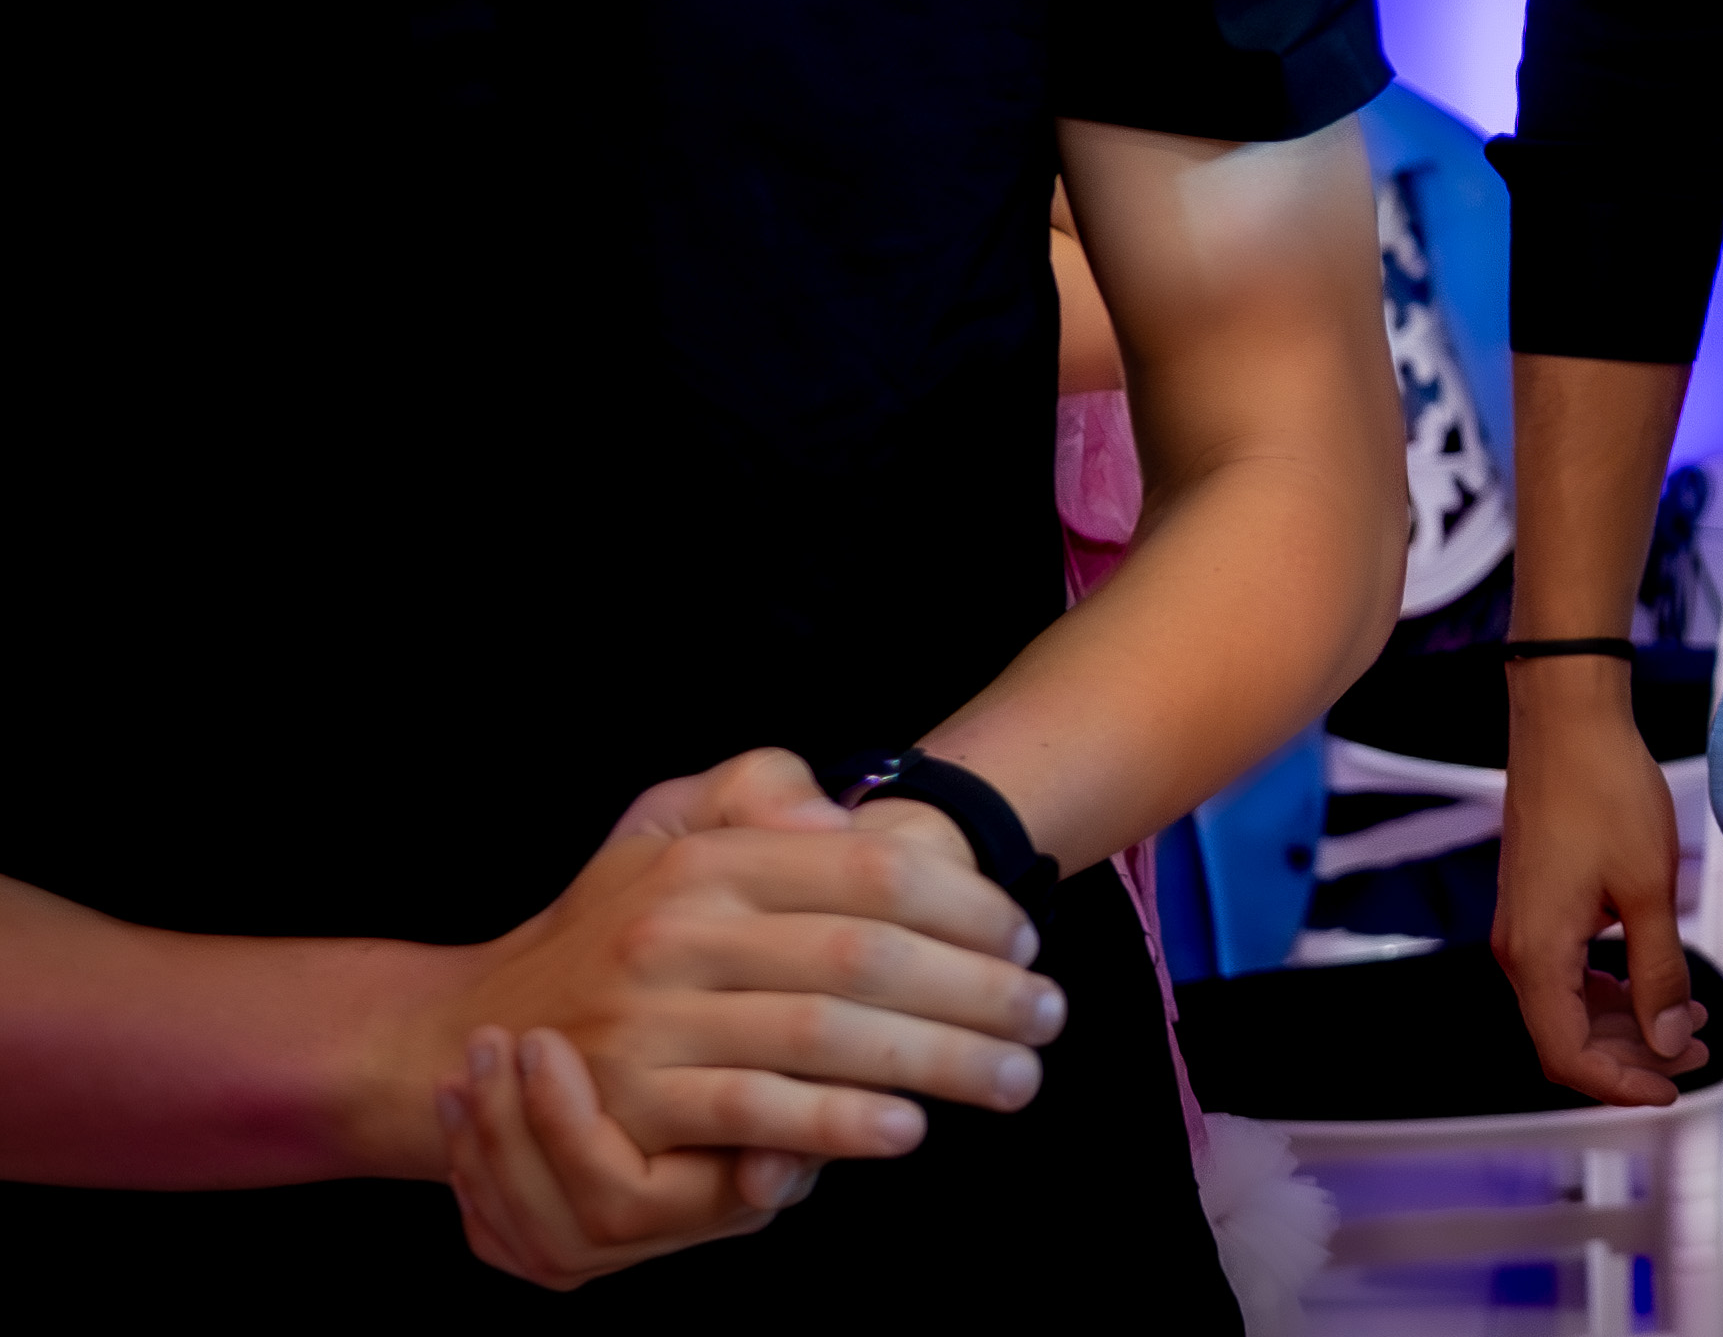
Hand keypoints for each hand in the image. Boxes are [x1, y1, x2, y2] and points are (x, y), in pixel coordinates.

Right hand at [402, 751, 1056, 1184]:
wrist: (474, 1031)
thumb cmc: (610, 930)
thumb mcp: (665, 826)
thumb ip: (755, 791)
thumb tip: (838, 810)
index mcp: (710, 861)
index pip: (872, 871)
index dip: (966, 906)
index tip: (1027, 938)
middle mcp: (680, 929)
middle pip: (868, 956)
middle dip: (978, 990)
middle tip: (1050, 1016)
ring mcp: (651, 1018)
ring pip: (827, 1036)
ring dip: (937, 1061)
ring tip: (1015, 1080)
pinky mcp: (631, 1102)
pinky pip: (757, 1111)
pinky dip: (840, 1122)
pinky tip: (908, 1130)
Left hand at [438, 1022, 808, 1287]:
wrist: (764, 1059)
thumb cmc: (797, 1046)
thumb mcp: (816, 1067)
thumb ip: (809, 1109)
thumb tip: (770, 1169)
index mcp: (718, 1204)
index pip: (620, 1199)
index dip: (569, 1126)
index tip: (545, 1040)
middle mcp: (661, 1244)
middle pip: (557, 1223)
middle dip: (509, 1125)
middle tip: (492, 1036)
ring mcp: (602, 1254)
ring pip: (519, 1231)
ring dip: (481, 1139)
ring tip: (470, 1058)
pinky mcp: (557, 1246)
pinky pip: (495, 1233)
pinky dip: (470, 1168)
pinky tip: (462, 1103)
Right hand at [1495, 669, 1709, 1106]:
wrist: (1568, 723)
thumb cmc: (1606, 794)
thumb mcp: (1650, 889)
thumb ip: (1659, 972)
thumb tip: (1671, 1042)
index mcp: (1537, 957)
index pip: (1569, 1056)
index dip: (1621, 1085)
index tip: (1676, 1090)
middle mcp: (1519, 952)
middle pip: (1568, 1040)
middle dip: (1635, 1058)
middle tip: (1703, 1054)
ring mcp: (1525, 931)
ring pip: (1571, 1009)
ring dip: (1628, 1025)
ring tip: (1694, 1025)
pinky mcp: (1538, 910)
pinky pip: (1569, 975)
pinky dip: (1613, 991)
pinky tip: (1656, 987)